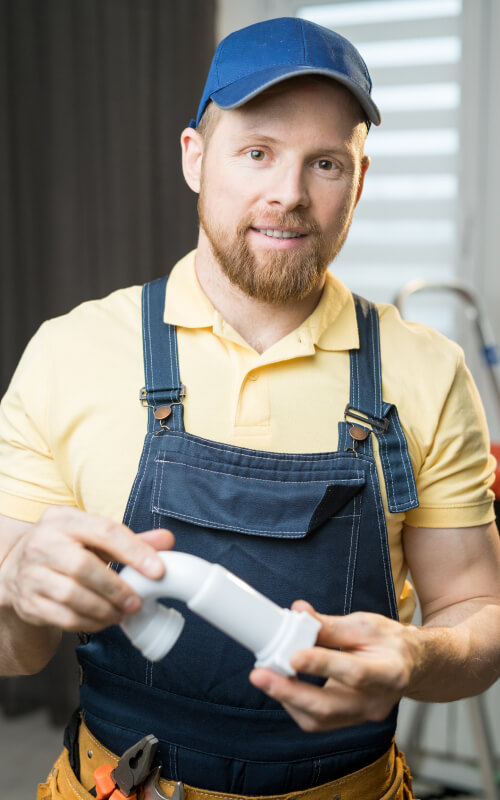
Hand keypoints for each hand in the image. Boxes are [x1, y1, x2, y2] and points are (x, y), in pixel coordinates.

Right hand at [0, 506, 173, 632]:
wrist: (18, 568)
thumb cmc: (66, 548)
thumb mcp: (94, 537)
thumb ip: (131, 540)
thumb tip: (167, 540)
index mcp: (64, 519)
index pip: (104, 531)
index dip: (134, 551)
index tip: (157, 570)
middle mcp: (43, 542)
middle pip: (83, 567)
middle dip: (116, 588)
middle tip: (136, 602)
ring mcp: (31, 573)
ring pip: (71, 595)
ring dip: (103, 609)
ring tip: (121, 613)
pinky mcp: (28, 601)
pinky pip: (61, 617)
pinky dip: (87, 622)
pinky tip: (102, 621)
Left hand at [250, 600, 416, 731]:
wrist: (411, 666)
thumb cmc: (389, 641)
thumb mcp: (365, 624)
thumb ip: (330, 625)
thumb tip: (298, 612)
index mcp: (390, 672)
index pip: (354, 673)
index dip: (322, 665)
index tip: (294, 655)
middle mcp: (377, 702)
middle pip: (329, 707)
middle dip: (290, 692)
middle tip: (259, 675)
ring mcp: (362, 717)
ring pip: (319, 719)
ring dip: (287, 699)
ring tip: (263, 677)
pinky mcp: (348, 721)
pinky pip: (317, 721)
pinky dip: (295, 703)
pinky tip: (280, 684)